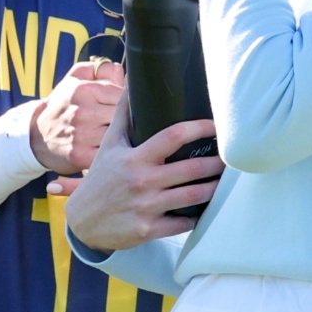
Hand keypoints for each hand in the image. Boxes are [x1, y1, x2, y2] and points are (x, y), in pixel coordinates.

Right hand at [30, 60, 126, 175]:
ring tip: (121, 137)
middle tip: (127, 124)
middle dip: (128, 121)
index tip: (128, 108)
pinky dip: (113, 153)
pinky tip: (112, 150)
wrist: (37, 136)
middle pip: (122, 116)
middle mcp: (81, 112)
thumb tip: (122, 71)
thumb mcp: (75, 79)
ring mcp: (81, 135)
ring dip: (123, 137)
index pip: (122, 95)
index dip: (129, 103)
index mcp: (83, 90)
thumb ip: (101, 69)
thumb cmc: (63, 105)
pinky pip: (109, 153)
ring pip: (118, 136)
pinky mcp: (81, 156)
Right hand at [59, 95, 222, 251]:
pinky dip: (197, 216)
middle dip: (215, 163)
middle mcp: (142, 181)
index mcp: (134, 157)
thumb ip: (124, 114)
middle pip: (191, 168)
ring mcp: (146, 207)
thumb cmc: (101, 178)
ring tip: (223, 181)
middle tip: (229, 158)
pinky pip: (184, 223)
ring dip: (213, 188)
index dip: (199, 128)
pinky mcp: (149, 230)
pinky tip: (205, 208)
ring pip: (193, 196)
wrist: (82, 220)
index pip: (172, 136)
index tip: (215, 126)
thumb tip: (132, 82)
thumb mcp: (109, 145)